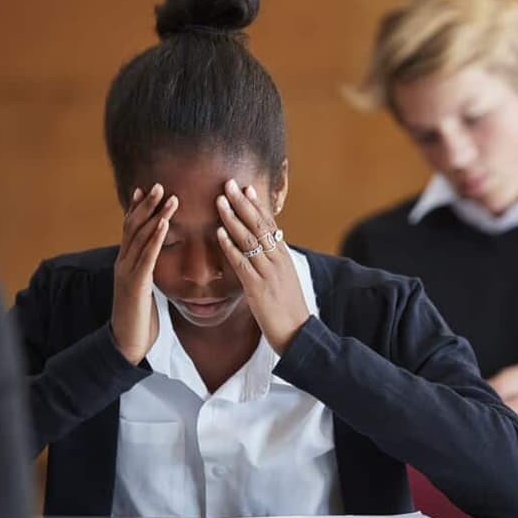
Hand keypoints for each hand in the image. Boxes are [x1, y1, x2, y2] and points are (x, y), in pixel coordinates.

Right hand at [111, 184, 175, 364]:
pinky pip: (147, 257)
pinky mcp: (135, 284)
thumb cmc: (139, 318)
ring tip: (169, 198)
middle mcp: (123, 263)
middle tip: (160, 185)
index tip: (147, 190)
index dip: (138, 209)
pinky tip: (165, 224)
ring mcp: (127, 272)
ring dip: (156, 215)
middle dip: (147, 205)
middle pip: (133, 227)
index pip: (130, 230)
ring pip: (140, 237)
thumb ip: (145, 273)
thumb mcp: (143, 290)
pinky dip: (155, 238)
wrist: (127, 343)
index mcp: (126, 264)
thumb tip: (154, 262)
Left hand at [214, 179, 309, 352]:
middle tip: (229, 184)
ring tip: (220, 201)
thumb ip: (273, 263)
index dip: (257, 205)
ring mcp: (268, 273)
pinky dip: (230, 247)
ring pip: (249, 240)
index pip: (270, 225)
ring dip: (233, 218)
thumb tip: (264, 249)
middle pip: (259, 226)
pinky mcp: (258, 288)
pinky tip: (219, 234)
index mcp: (284, 257)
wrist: (298, 333)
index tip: (246, 188)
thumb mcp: (284, 280)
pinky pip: (241, 263)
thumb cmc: (288, 309)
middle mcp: (277, 260)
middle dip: (243, 203)